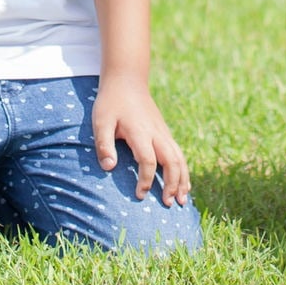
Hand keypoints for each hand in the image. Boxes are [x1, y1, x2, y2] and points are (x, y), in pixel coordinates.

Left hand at [91, 76, 192, 206]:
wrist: (127, 80)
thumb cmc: (111, 102)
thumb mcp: (101, 121)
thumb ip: (104, 144)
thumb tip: (109, 168)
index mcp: (140, 132)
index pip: (148, 160)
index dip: (146, 179)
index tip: (139, 195)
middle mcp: (156, 133)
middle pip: (172, 161)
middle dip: (173, 184)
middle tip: (169, 204)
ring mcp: (163, 132)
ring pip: (179, 158)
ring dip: (183, 180)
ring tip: (183, 201)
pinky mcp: (164, 132)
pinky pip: (179, 154)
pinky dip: (183, 170)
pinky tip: (184, 184)